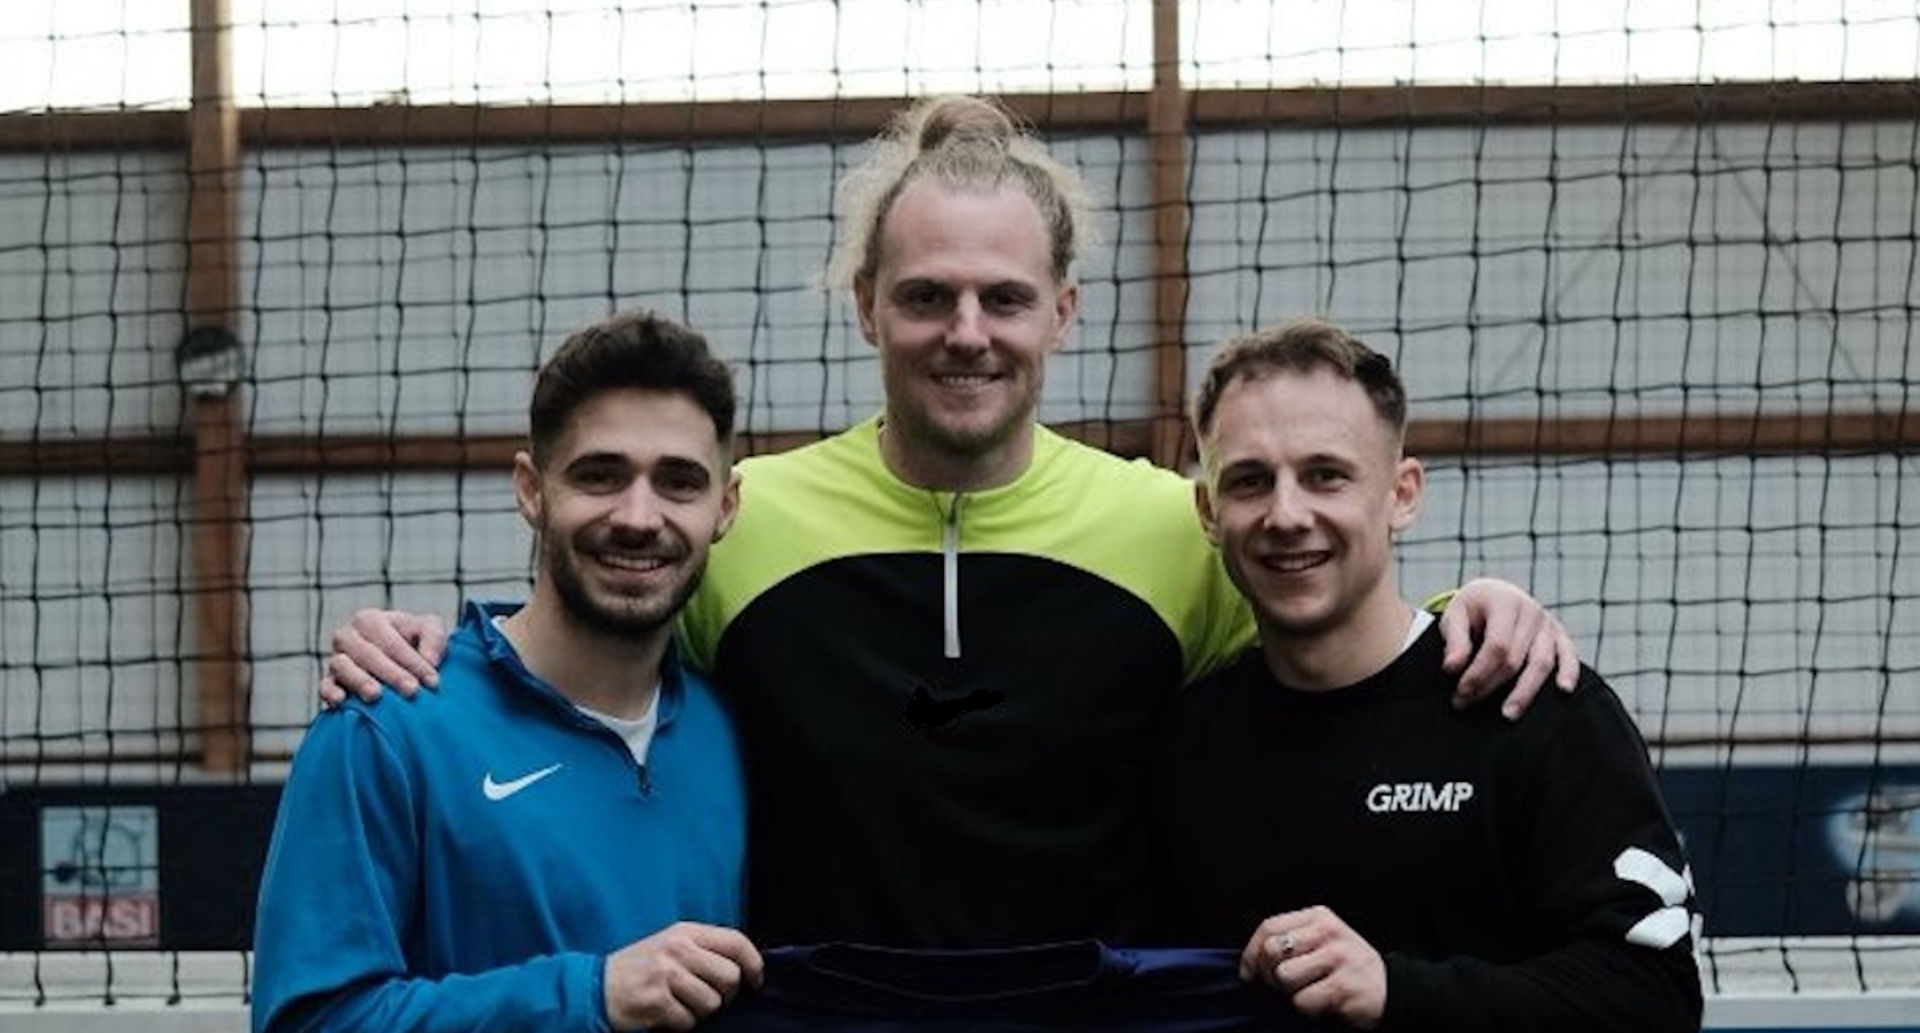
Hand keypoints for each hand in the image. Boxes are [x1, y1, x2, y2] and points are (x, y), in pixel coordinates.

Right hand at [318, 609, 448, 705]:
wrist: (399, 662)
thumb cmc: (414, 642)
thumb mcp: (429, 630)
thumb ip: (434, 637)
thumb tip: (429, 660)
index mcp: (370, 620)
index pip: (391, 641)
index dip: (413, 661)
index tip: (432, 681)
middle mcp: (348, 637)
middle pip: (367, 653)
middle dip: (392, 673)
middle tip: (412, 691)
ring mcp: (336, 659)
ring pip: (342, 666)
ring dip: (360, 681)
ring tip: (376, 695)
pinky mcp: (328, 681)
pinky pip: (324, 686)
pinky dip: (330, 693)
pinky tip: (342, 702)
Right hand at [603, 922, 763, 1031]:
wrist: (594, 987)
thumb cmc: (638, 968)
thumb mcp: (670, 944)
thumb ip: (703, 949)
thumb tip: (744, 966)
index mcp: (685, 932)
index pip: (736, 941)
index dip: (754, 964)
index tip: (755, 981)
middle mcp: (678, 949)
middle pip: (730, 977)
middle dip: (725, 995)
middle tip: (707, 998)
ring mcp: (667, 975)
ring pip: (712, 1004)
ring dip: (699, 1012)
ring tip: (679, 1004)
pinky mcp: (656, 1002)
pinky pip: (689, 1022)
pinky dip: (680, 1024)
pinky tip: (664, 1014)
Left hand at [1239, 905, 1385, 1029]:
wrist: (1390, 990)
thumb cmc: (1347, 967)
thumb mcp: (1322, 940)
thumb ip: (1291, 940)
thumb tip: (1249, 963)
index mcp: (1319, 916)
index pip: (1269, 927)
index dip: (1251, 953)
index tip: (1249, 972)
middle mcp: (1328, 932)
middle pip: (1272, 951)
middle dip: (1269, 975)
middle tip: (1285, 985)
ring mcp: (1338, 957)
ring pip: (1284, 977)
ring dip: (1291, 993)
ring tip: (1310, 990)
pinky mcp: (1344, 984)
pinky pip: (1303, 1000)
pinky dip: (1308, 1008)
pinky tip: (1325, 1002)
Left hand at [1438, 577, 1579, 719]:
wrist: (1494, 593)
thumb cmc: (1472, 609)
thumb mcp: (1455, 616)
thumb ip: (1454, 641)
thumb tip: (1452, 668)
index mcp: (1505, 602)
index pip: (1496, 646)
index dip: (1478, 672)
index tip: (1460, 692)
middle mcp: (1531, 611)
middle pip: (1516, 659)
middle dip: (1490, 686)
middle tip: (1466, 704)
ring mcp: (1548, 624)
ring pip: (1542, 663)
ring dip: (1525, 692)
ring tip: (1508, 714)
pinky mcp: (1560, 635)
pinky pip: (1569, 655)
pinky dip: (1569, 672)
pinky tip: (1564, 690)